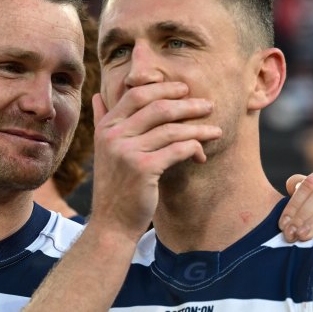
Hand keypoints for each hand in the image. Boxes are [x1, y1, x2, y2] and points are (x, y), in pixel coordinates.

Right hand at [89, 82, 221, 240]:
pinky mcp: (143, 168)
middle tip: (207, 105)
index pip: (137, 95)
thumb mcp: (104, 150)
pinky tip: (202, 155)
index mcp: (106, 127)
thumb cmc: (115, 185)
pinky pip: (177, 150)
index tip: (184, 90)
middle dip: (187, 104)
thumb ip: (102, 120)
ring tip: (215, 131)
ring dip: (198, 128)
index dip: (163, 88)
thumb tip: (97, 95)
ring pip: (171, 129)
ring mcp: (127, 151)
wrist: (112, 223)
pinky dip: (194, 149)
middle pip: (157, 107)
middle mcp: (113, 135)